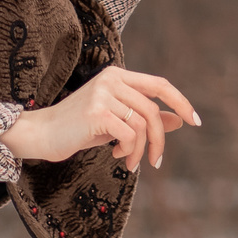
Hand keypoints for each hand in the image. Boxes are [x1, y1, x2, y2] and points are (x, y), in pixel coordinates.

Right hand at [1, 64, 199, 168]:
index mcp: (118, 76)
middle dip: (159, 140)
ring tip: (129, 161)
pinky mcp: (97, 111)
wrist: (42, 134)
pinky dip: (127, 150)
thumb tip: (179, 120)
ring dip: (140, 150)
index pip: (160, 85)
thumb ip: (145, 118)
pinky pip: (129, 135)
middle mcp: (112, 79)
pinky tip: (114, 154)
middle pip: (153, 110)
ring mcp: (104, 93)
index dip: (181, 102)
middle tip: (156, 162)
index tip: (196, 121)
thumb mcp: (117, 122)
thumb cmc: (80, 129)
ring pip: (143, 125)